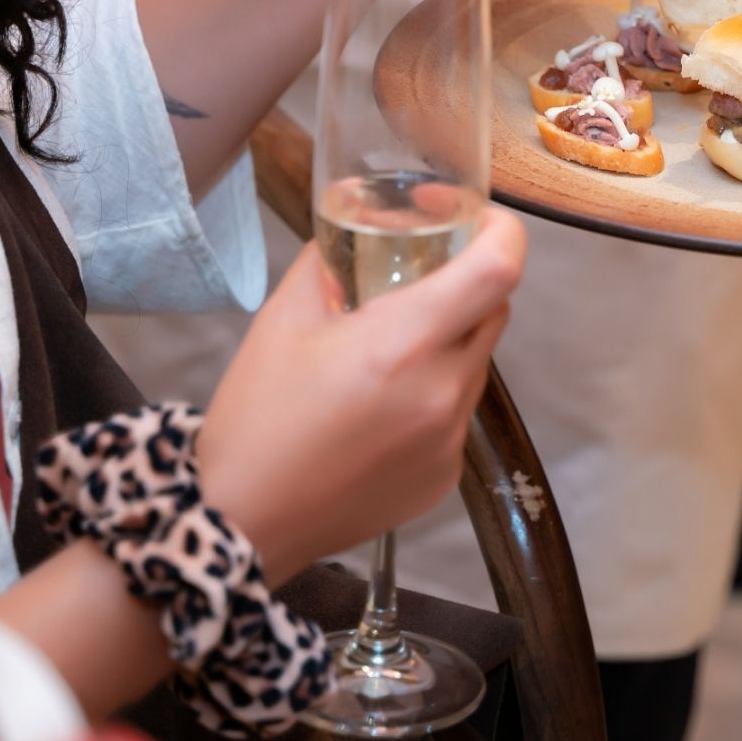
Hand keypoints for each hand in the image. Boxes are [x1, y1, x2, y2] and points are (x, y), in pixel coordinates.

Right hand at [195, 209, 523, 581]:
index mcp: (405, 343)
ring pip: (476, 363)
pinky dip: (434, 395)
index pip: (500, 267)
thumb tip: (362, 219)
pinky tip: (380, 410)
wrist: (240, 523)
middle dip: (467, 284)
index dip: (501, 228)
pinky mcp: (446, 476)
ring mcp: (451, 440)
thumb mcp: (283, 319)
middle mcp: (444, 391)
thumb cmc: (257, 417)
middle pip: (494, 311)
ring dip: (448, 343)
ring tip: (385, 354)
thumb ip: (330, 260)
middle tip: (416, 280)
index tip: (471, 217)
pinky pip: (458, 414)